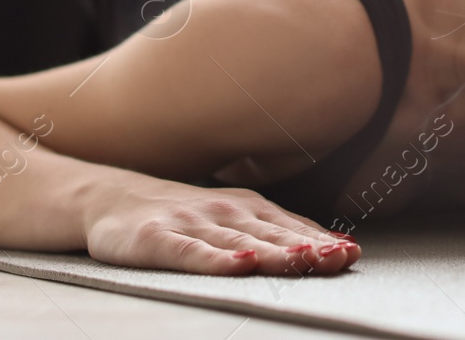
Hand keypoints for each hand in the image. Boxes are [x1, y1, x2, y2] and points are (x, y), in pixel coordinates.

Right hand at [84, 179, 359, 275]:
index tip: (351, 253)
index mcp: (248, 209)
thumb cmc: (182, 215)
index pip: (291, 228)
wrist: (113, 198)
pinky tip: (239, 265)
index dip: (322, 241)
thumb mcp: (235, 217)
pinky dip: (217, 259)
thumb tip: (338, 246)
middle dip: (309, 248)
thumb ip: (280, 232)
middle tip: (339, 258)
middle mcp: (226, 212)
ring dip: (275, 252)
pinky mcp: (160, 240)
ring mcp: (193, 225)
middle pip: (273, 235)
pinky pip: (192, 252)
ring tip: (304, 260)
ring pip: (240, 242)